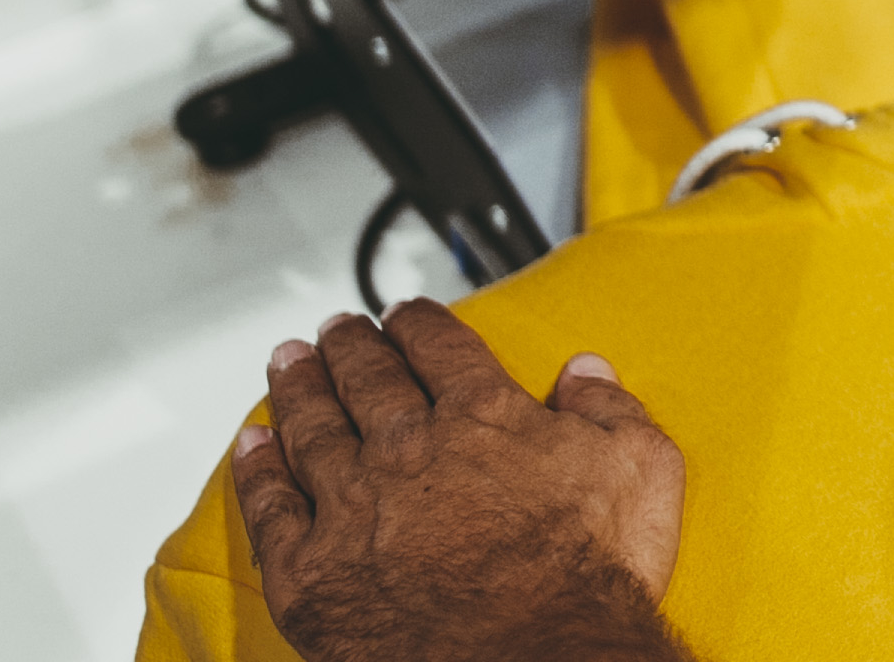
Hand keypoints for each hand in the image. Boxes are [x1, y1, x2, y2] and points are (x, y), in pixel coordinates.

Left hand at [232, 301, 688, 661]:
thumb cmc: (590, 579)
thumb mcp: (641, 469)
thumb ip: (611, 408)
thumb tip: (587, 368)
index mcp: (484, 414)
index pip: (439, 347)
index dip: (418, 322)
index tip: (403, 313)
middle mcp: (410, 448)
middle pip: (368, 378)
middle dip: (349, 346)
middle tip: (334, 328)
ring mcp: (355, 509)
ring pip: (313, 429)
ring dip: (299, 389)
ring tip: (288, 362)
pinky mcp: (313, 575)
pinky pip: (271, 510)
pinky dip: (258, 471)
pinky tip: (252, 446)